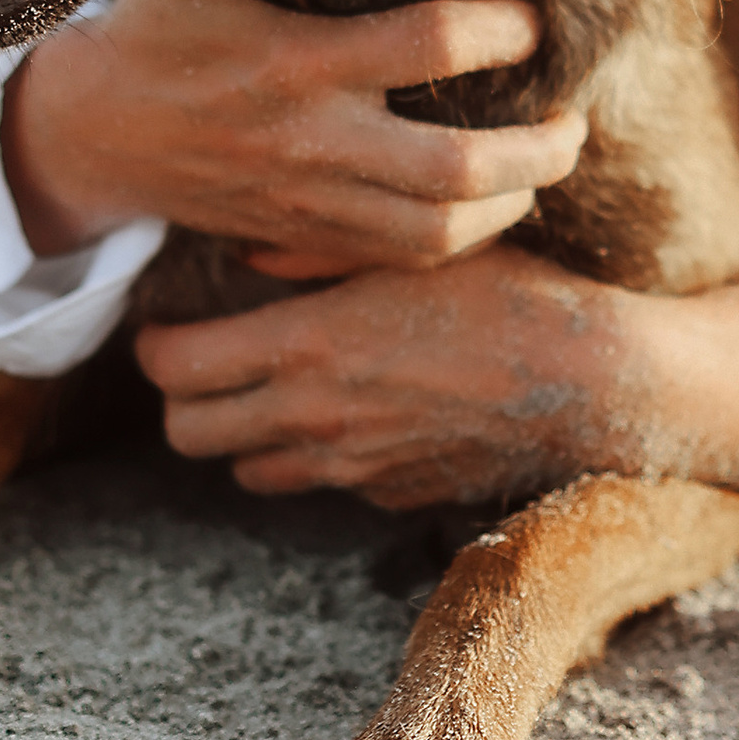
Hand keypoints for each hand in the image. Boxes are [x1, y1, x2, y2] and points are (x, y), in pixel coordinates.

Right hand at [0, 0, 586, 271]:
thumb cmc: (151, 32)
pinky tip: (489, 208)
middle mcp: (315, 141)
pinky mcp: (305, 239)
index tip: (530, 23)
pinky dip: (459, 243)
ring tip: (547, 167)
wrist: (92, 138)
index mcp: (298, 61)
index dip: (502, 33)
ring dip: (513, 205)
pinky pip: (400, 261)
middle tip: (575, 119)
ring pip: (440, 233)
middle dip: (540, 150)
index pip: (432, 46)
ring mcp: (312, 201)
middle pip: (459, 168)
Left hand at [133, 246, 642, 506]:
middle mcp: (315, 416)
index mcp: (307, 345)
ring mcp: (350, 466)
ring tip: (271, 387)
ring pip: (247, 471)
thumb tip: (246, 251)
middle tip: (200, 362)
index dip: (154, 348)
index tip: (163, 327)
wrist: (584, 377)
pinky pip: (322, 482)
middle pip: (189, 435)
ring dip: (245, 434)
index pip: (175, 370)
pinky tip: (352, 408)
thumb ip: (315, 247)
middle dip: (181, 399)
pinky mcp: (388, 494)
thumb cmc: (503, 290)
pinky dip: (317, 454)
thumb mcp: (407, 246)